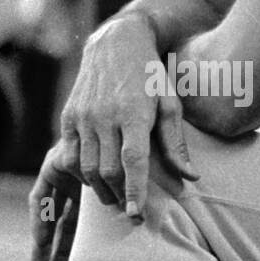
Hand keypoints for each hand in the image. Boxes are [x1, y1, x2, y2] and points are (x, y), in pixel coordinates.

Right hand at [29, 12, 198, 260]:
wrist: (117, 43)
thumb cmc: (151, 77)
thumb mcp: (170, 104)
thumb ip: (176, 144)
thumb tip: (191, 178)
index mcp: (134, 112)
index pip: (133, 161)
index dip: (135, 191)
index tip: (137, 216)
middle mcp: (105, 115)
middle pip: (107, 170)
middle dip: (119, 196)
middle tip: (130, 209)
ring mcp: (83, 116)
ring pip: (86, 167)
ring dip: (100, 189)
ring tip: (114, 196)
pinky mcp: (69, 116)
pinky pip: (69, 155)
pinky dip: (82, 173)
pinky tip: (95, 177)